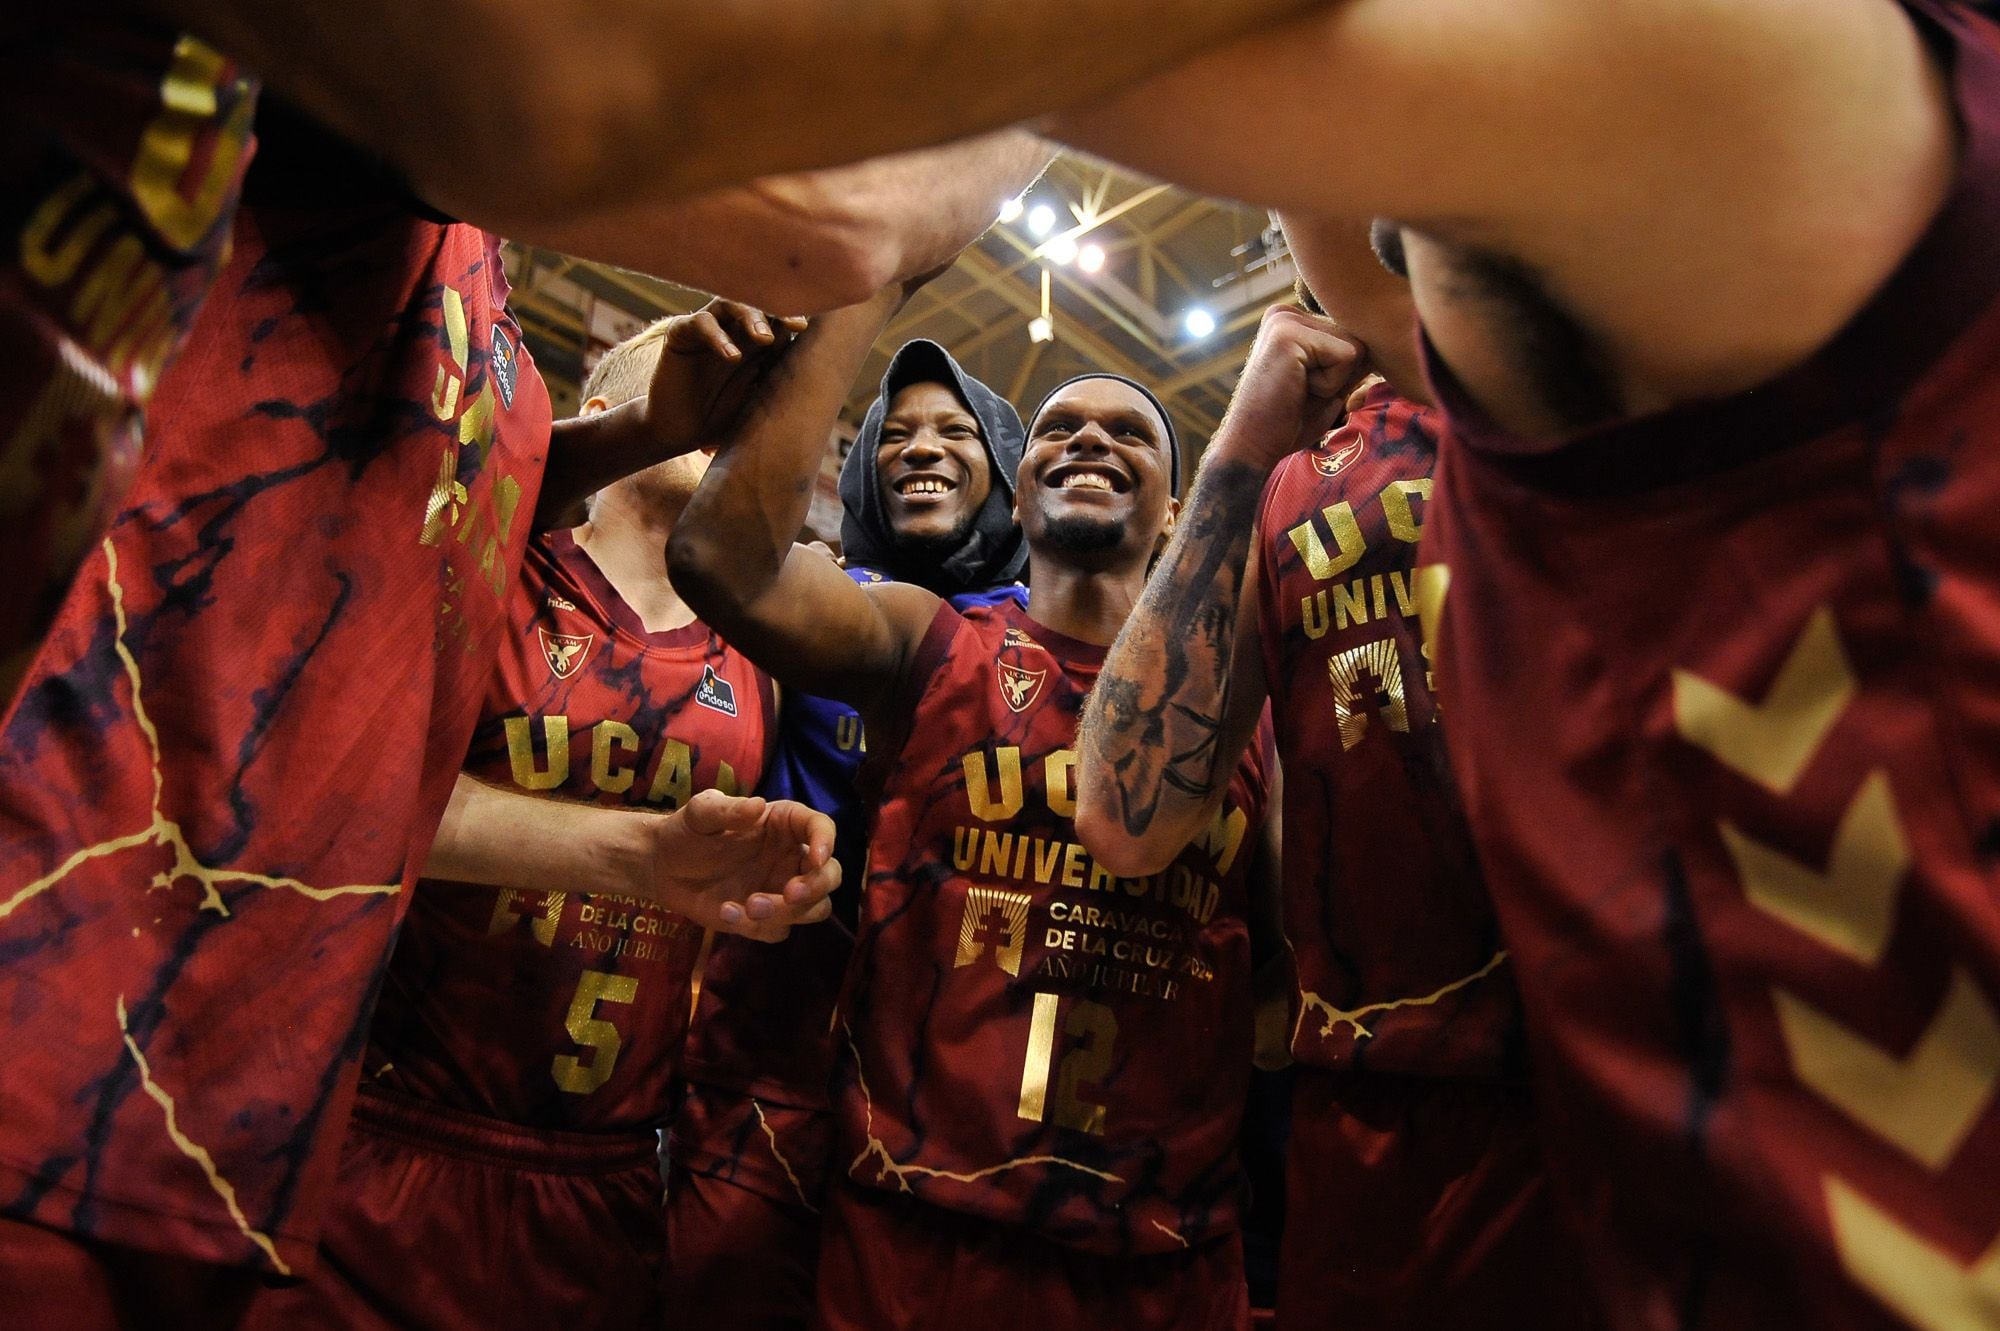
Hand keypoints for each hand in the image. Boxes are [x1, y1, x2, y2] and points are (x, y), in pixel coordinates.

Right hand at [638, 300, 808, 456]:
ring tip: (765, 338)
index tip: (810, 328)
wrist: (677, 431)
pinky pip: (699, 323)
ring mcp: (706, 330)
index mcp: (754, 342)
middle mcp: (731, 329)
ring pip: (730, 304)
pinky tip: (732, 355)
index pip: (777, 318)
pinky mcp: (680, 335)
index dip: (794, 317)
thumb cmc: (720, 418)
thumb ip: (777, 382)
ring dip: (750, 316)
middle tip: (796, 325)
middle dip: (778, 312)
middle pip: (757, 304)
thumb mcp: (756, 401)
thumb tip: (820, 379)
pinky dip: (717, 335)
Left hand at [645, 789, 838, 940]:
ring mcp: (781, 891)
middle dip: (815, 887)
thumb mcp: (701, 813)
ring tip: (749, 906)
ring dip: (789, 913)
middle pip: (830, 876)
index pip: (821, 827)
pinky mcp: (766, 920)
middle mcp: (792, 858)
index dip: (826, 842)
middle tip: (789, 894)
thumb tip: (757, 805)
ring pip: (813, 909)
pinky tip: (726, 913)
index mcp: (785, 824)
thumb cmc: (687, 830)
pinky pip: (778, 930)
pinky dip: (758, 928)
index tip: (816, 858)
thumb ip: (727, 809)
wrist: (663, 867)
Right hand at [1210, 304, 1367, 469]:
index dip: (1342, 374)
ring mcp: (1285, 320)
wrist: (1252, 448)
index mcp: (1292, 321)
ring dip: (1335, 381)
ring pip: (1355, 346)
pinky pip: (1346, 356)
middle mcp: (1286, 313)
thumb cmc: (1290, 421)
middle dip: (1340, 376)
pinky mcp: (1289, 334)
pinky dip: (1330, 385)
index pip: (1351, 336)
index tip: (1305, 390)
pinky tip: (1297, 390)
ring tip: (1299, 391)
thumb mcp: (1329, 384)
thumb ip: (1351, 360)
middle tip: (1301, 393)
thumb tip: (1387, 341)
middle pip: (1356, 338)